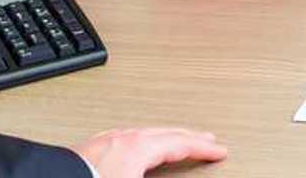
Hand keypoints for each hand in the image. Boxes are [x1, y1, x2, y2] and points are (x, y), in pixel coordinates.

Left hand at [72, 127, 227, 176]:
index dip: (203, 148)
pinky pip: (122, 138)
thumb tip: (180, 176)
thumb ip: (164, 177)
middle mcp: (120, 139)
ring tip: (171, 142)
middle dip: (187, 136)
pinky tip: (132, 146)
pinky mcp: (86, 151)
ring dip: (162, 137)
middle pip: (164, 133)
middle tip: (204, 139)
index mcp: (137, 148)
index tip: (219, 150)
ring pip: (141, 132)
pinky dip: (138, 140)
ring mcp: (101, 142)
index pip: (180, 143)